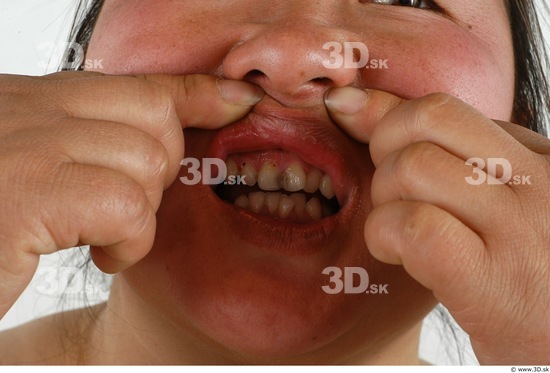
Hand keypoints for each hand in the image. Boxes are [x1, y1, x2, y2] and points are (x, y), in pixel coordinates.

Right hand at [0, 72, 262, 318]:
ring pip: (145, 160)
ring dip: (139, 213)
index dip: (193, 93)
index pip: (134, 83)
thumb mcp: (32, 170)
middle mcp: (23, 110)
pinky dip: (127, 240)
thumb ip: (80, 147)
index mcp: (28, 103)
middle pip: (153, 119)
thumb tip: (145, 145)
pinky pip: (124, 203)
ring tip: (101, 237)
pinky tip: (95, 255)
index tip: (234, 100)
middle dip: (158, 172)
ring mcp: (21, 146)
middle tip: (120, 209)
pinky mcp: (22, 194)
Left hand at [325, 87, 549, 363]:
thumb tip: (349, 101)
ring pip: (411, 167)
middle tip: (392, 192)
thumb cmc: (517, 272)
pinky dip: (386, 235)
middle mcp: (538, 183)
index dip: (391, 130)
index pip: (440, 108)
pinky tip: (398, 254)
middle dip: (384, 149)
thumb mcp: (491, 198)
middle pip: (424, 118)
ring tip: (400, 232)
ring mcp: (520, 230)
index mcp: (538, 157)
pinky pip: (414, 227)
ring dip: (384, 200)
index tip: (383, 159)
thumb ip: (436, 148)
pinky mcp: (495, 284)